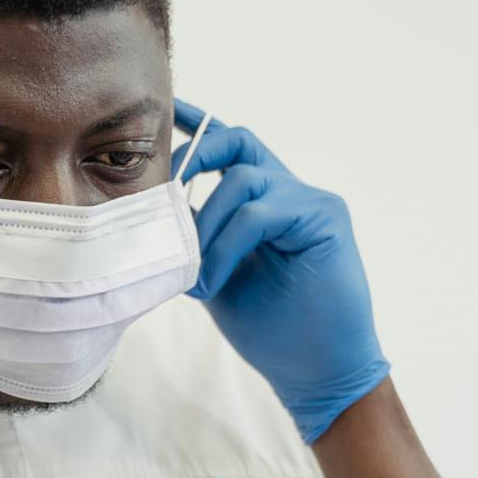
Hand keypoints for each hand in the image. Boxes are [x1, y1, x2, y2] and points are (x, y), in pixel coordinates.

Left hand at [173, 98, 389, 443]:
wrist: (316, 371)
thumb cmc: (271, 328)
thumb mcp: (216, 277)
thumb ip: (194, 243)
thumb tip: (151, 221)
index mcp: (265, 203)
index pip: (231, 150)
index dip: (199, 125)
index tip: (168, 107)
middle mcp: (290, 192)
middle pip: (238, 143)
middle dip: (195, 154)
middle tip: (165, 190)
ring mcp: (311, 202)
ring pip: (242, 180)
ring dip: (206, 226)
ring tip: (198, 276)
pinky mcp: (326, 218)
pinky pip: (261, 212)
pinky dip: (227, 245)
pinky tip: (215, 280)